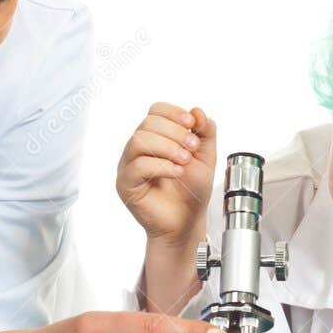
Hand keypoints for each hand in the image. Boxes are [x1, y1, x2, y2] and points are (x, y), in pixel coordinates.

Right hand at [116, 103, 217, 243]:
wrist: (187, 222)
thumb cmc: (192, 192)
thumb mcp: (206, 157)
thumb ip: (206, 132)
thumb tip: (197, 111)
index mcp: (155, 137)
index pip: (156, 110)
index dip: (174, 113)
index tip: (192, 124)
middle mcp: (138, 149)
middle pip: (148, 123)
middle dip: (175, 133)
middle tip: (191, 148)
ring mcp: (129, 166)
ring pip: (139, 140)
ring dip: (167, 147)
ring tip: (184, 162)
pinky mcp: (126, 184)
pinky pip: (138, 166)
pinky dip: (162, 166)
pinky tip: (177, 173)